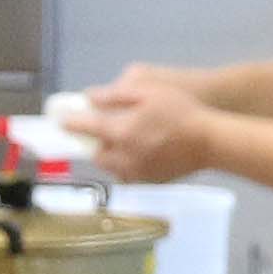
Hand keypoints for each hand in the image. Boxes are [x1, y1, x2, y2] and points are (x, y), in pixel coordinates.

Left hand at [75, 67, 212, 183]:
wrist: (210, 141)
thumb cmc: (181, 110)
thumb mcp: (148, 91)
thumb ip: (115, 96)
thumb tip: (89, 98)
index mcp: (121, 132)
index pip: (87, 128)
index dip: (72, 124)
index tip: (62, 122)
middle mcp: (125, 157)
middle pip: (98, 156)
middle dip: (96, 146)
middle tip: (103, 133)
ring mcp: (138, 173)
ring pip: (113, 168)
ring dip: (111, 157)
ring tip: (123, 144)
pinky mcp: (151, 182)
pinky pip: (130, 176)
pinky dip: (128, 166)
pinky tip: (140, 154)